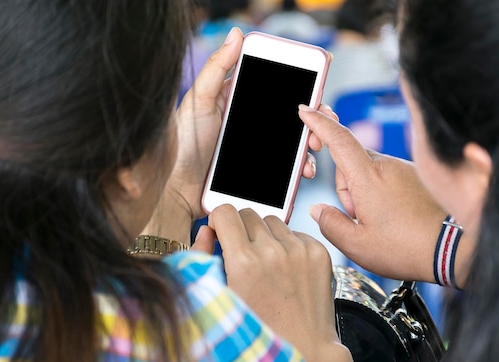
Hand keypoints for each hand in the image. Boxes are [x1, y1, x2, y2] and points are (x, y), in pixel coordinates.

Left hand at [146, 27, 317, 242]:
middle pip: (292, 117)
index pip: (276, 89)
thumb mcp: (198, 101)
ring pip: (294, 143)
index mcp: (239, 101)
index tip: (314, 91)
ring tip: (313, 147)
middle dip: (313, 118)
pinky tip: (303, 170)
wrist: (178, 190)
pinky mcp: (261, 174)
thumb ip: (216, 68)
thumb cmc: (182, 145)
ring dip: (311, 143)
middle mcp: (252, 123)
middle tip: (321, 121)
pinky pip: (287, 170)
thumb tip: (236, 34)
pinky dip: (300, 168)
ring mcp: (258, 149)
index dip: (299, 89)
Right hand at [200, 204, 379, 361]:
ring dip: (266, 235)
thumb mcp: (219, 297)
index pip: (225, 211)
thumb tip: (206, 230)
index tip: (220, 234)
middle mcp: (272, 250)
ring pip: (274, 222)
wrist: (304, 350)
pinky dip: (288, 245)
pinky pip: (296, 233)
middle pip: (249, 213)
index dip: (219, 221)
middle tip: (243, 255)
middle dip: (241, 228)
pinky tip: (286, 271)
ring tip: (266, 266)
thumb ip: (203, 257)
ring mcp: (299, 250)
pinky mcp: (319, 253)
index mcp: (243, 261)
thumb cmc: (256, 331)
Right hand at [299, 105, 446, 282]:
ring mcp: (404, 169)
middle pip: (350, 162)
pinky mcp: (417, 176)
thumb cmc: (408, 248)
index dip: (318, 123)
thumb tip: (319, 210)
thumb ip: (330, 224)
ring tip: (382, 222)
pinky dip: (383, 193)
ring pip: (369, 171)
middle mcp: (387, 166)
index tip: (306, 110)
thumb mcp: (358, 245)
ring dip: (365, 193)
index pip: (337, 139)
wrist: (457, 248)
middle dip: (346, 186)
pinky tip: (395, 217)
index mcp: (368, 178)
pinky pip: (388, 177)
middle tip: (359, 217)